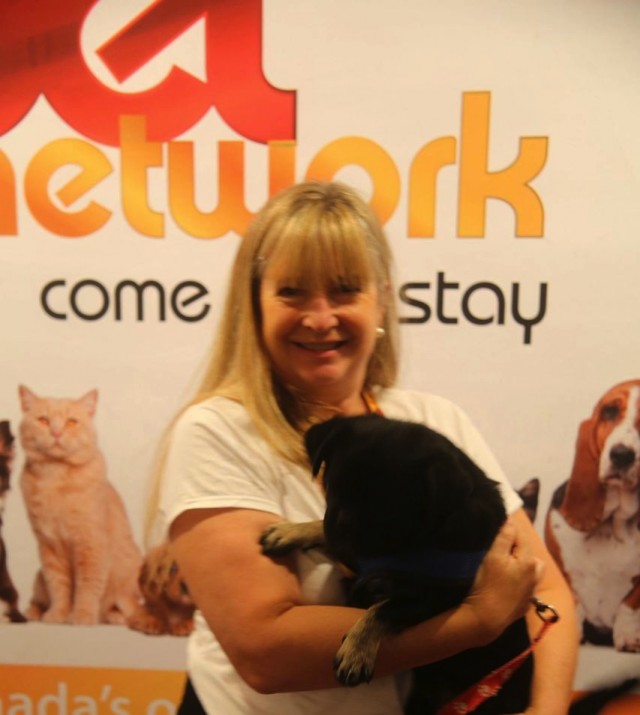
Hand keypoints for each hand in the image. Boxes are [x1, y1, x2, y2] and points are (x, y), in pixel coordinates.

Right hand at [465, 520, 543, 642]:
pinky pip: (524, 586)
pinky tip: (504, 584)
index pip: (520, 534)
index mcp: (529, 560)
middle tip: (495, 548)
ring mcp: (530, 592)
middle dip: (514, 546)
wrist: (485, 620)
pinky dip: (517, 582)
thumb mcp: (493, 555)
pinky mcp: (524, 605)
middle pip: (527, 551)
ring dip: (520, 564)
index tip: (493, 528)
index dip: (506, 528)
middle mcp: (535, 575)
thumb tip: (510, 521)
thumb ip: (505, 536)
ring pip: (530, 570)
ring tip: (503, 565)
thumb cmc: (487, 584)